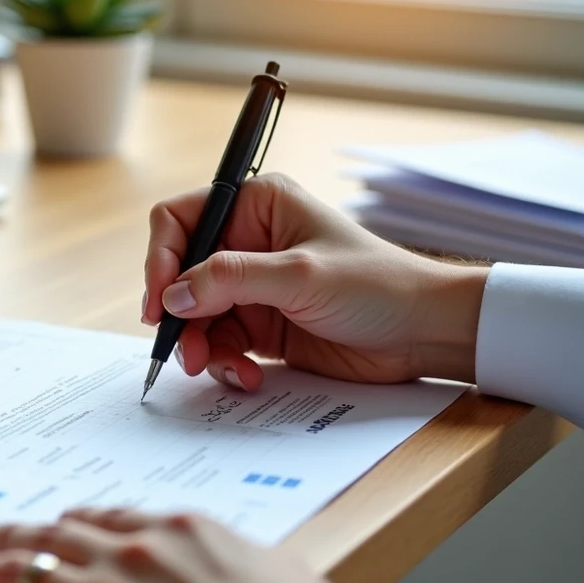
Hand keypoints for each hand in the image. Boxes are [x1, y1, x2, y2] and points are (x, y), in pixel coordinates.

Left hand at [0, 508, 347, 582]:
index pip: (105, 519)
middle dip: (8, 538)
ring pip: (14, 573)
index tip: (51, 525)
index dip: (67, 524)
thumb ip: (229, 561)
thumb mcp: (272, 571)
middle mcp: (126, 555)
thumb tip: (226, 572)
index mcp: (174, 531)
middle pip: (48, 539)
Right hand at [143, 173, 488, 389]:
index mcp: (256, 207)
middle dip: (179, 315)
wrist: (423, 334)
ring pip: (194, 315)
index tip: (160, 301)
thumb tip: (172, 295)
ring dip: (200, 345)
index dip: (161, 258)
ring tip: (218, 367)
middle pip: (179, 275)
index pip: (180, 220)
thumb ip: (230, 280)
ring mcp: (251, 287)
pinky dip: (224, 362)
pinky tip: (248, 375)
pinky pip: (218, 343)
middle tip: (185, 349)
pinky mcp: (259, 325)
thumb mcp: (300, 275)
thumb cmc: (378, 285)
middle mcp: (246, 243)